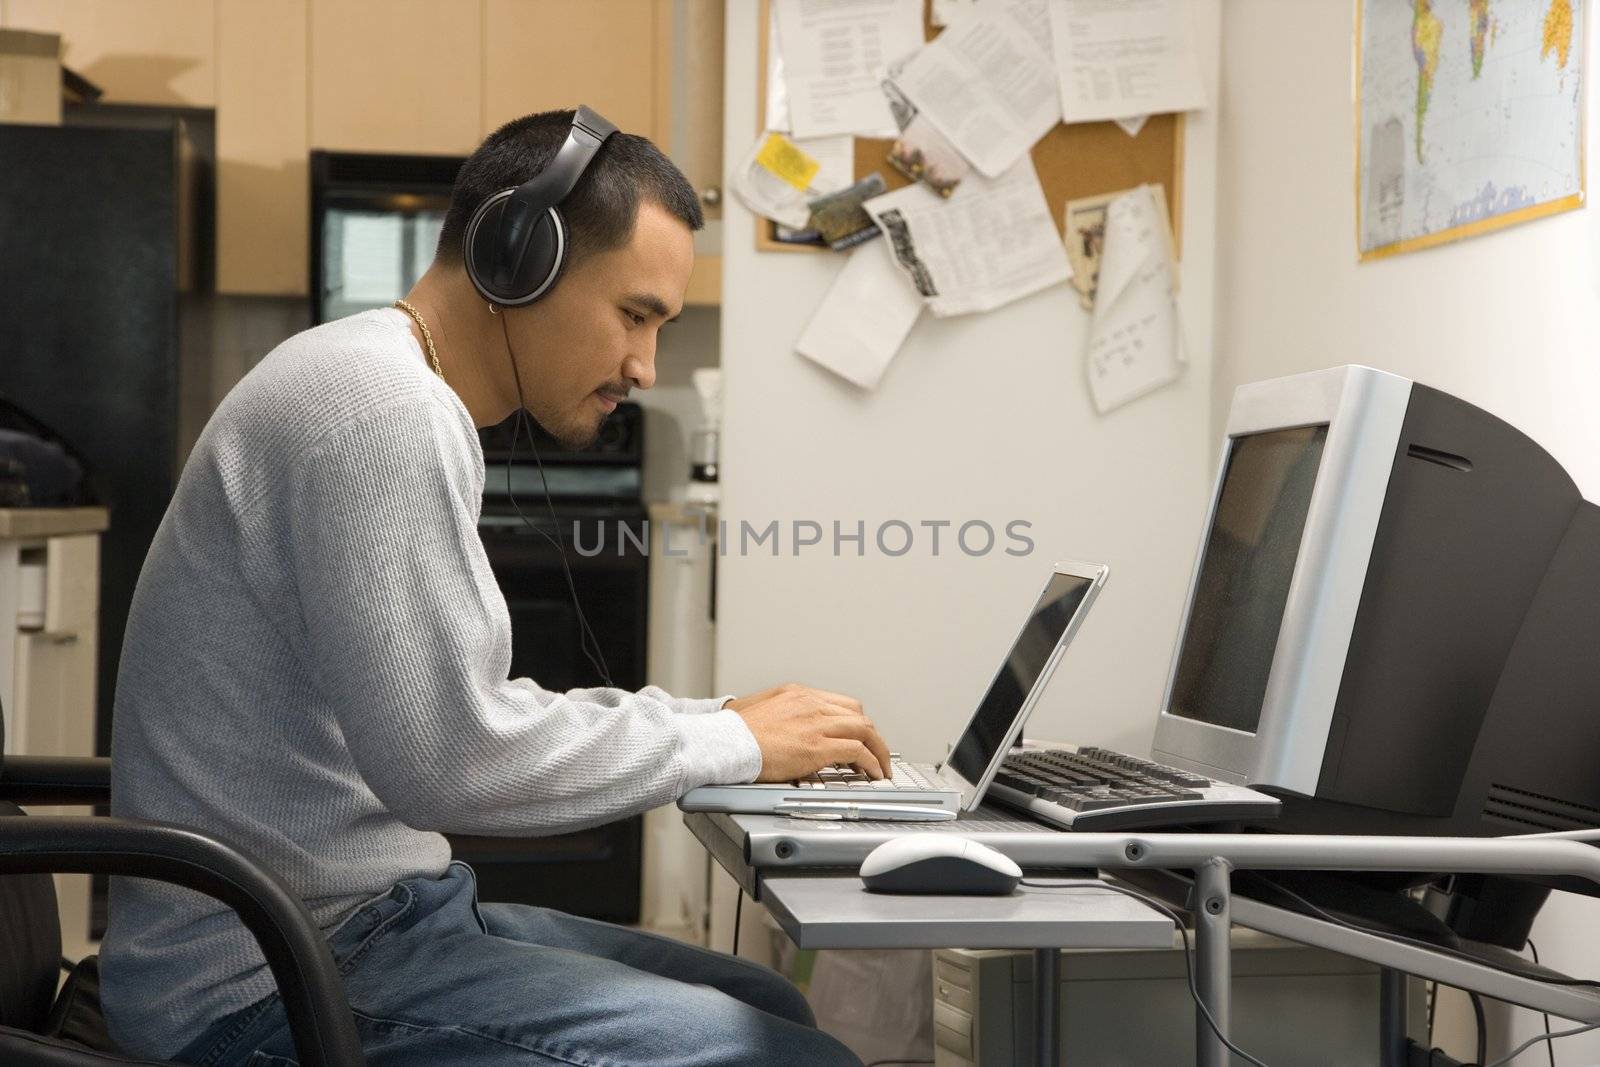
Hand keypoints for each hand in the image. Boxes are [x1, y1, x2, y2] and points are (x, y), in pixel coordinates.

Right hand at [728, 683, 891, 782]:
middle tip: (876, 751)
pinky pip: (858, 751)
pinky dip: (871, 762)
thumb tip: (778, 726)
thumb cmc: (733, 731)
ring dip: (878, 749)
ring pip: (865, 730)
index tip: (857, 735)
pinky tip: (872, 773)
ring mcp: (817, 723)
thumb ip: (775, 713)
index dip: (853, 722)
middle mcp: (812, 703)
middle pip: (857, 715)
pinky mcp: (818, 746)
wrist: (727, 742)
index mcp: (798, 694)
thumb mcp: (756, 708)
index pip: (839, 703)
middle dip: (871, 735)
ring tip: (881, 766)